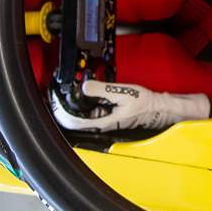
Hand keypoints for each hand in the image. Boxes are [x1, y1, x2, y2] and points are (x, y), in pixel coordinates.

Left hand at [50, 79, 208, 131]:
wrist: (157, 107)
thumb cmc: (144, 104)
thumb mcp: (122, 92)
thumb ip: (102, 90)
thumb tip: (85, 86)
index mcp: (102, 122)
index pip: (73, 122)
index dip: (61, 112)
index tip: (54, 101)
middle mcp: (100, 125)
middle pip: (74, 118)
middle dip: (65, 105)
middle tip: (58, 90)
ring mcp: (103, 121)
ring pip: (82, 114)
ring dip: (75, 103)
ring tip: (70, 89)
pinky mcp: (107, 116)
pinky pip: (90, 111)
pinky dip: (84, 102)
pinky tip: (86, 92)